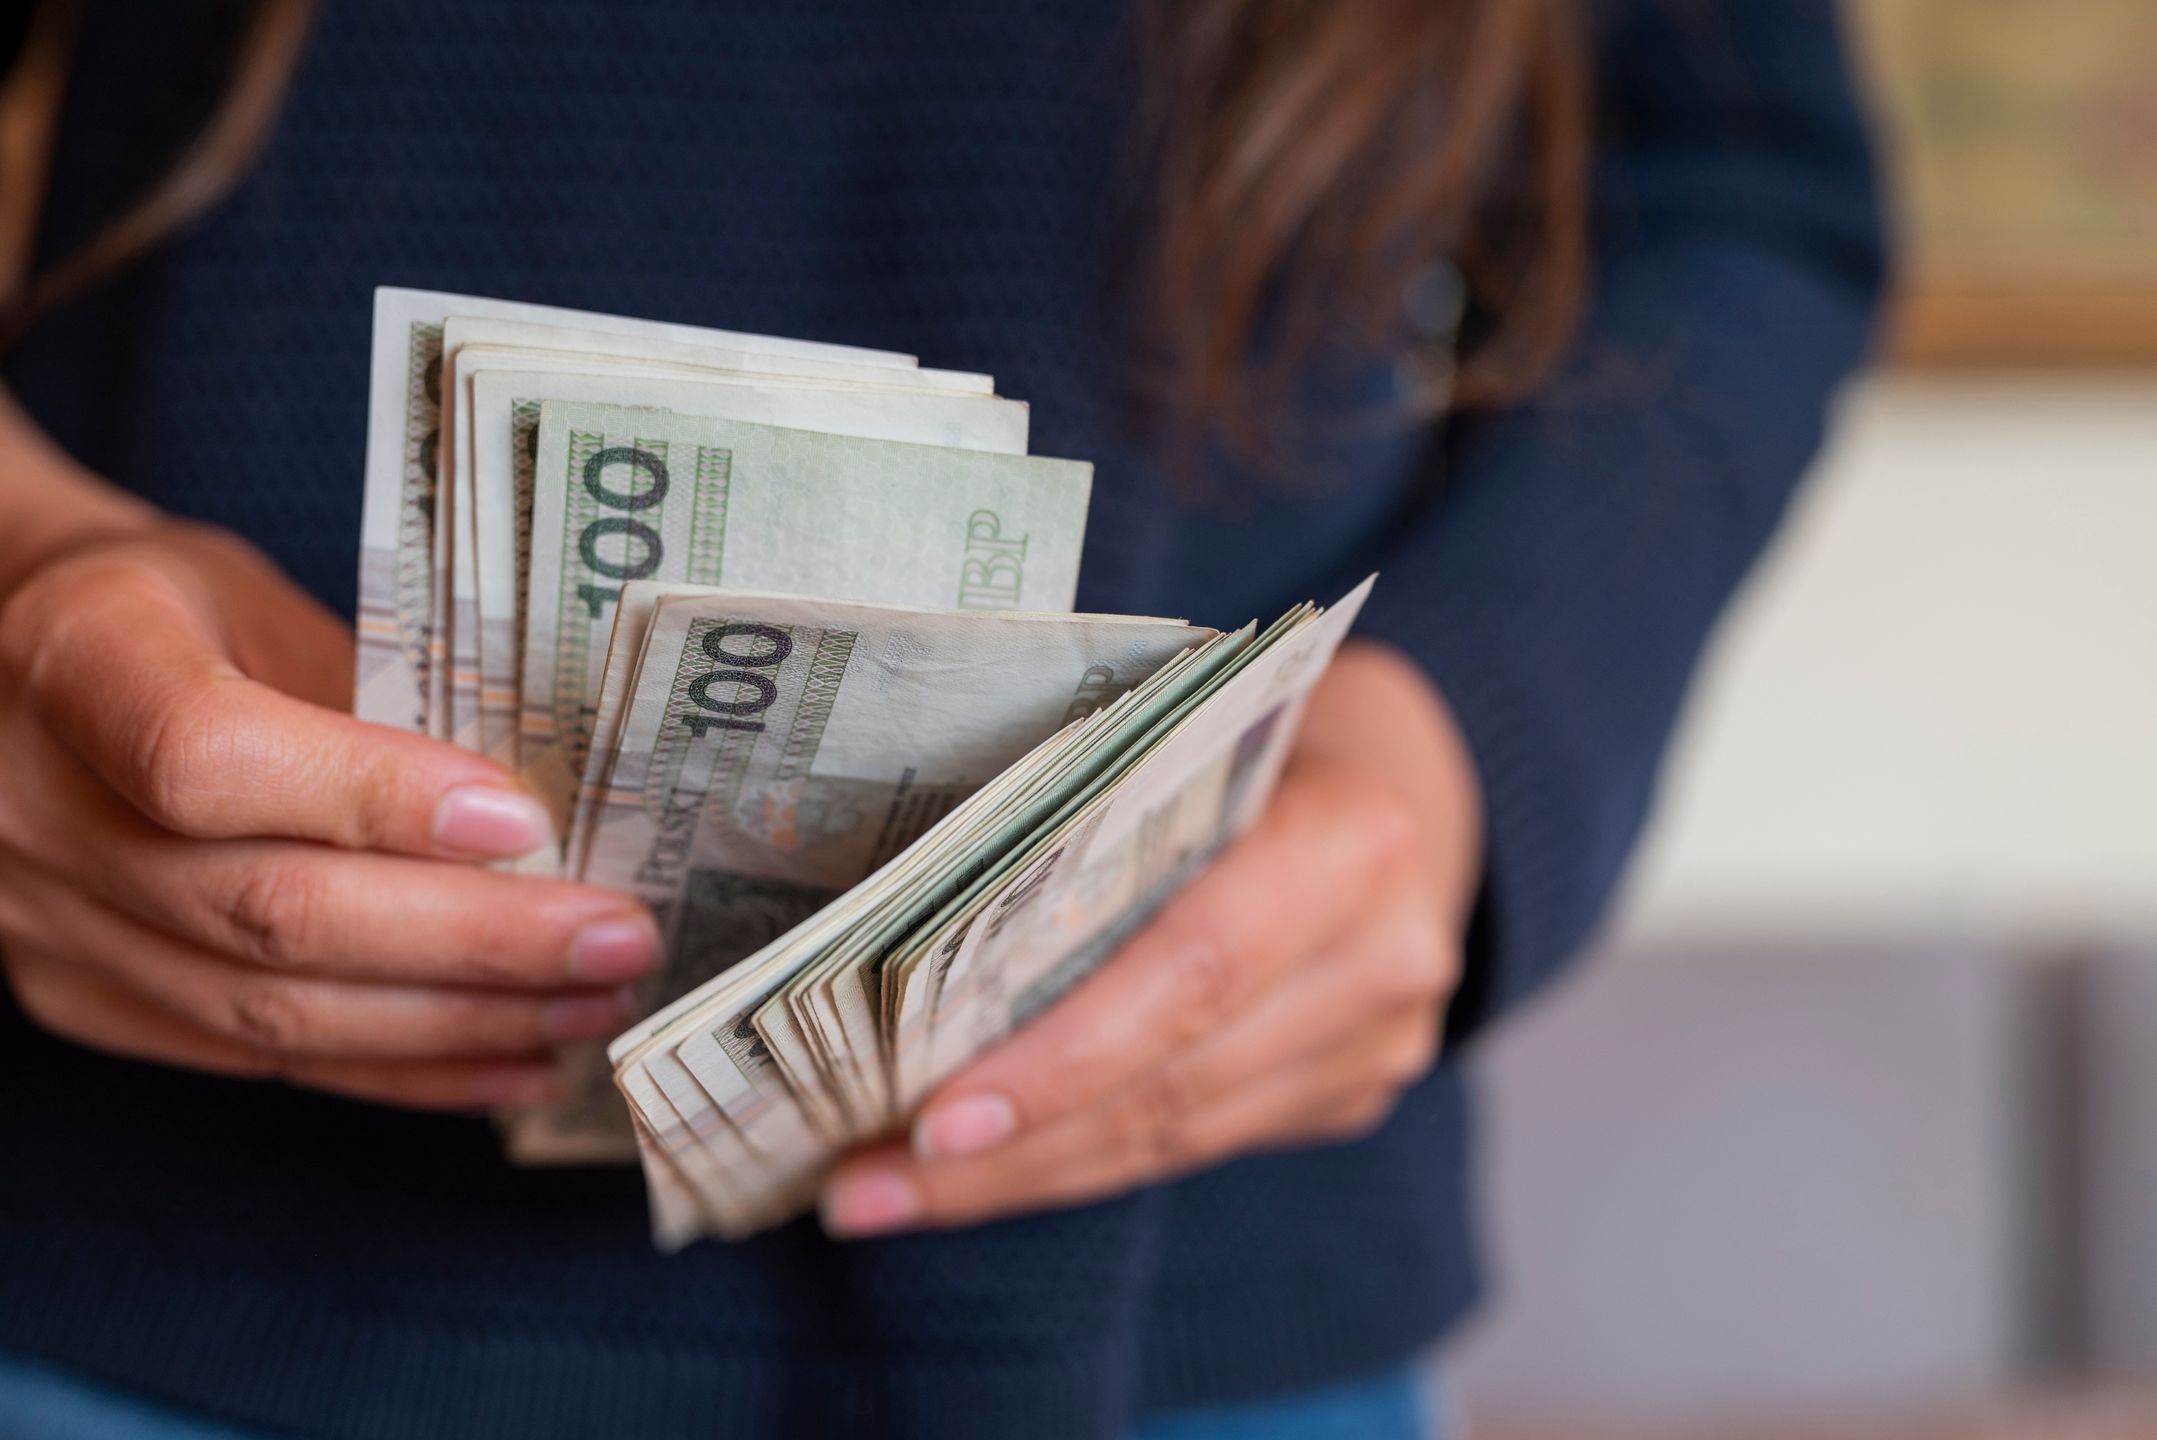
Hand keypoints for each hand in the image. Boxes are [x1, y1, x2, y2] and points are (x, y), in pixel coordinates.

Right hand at [0, 521, 661, 1108]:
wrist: (23, 662)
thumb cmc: (180, 614)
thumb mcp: (264, 600)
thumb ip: (376, 695)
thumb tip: (552, 813)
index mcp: (80, 657)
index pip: (208, 755)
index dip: (372, 799)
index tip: (522, 819)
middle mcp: (33, 802)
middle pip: (268, 908)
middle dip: (476, 940)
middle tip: (619, 943)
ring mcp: (45, 918)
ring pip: (271, 1009)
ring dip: (459, 1023)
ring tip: (592, 1009)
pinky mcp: (81, 995)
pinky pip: (257, 1055)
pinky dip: (400, 1069)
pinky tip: (512, 1061)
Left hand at [820, 640, 1482, 1235]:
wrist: (1393, 793)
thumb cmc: (1242, 745)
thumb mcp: (1186, 741)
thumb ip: (1093, 821)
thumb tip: (892, 936)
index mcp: (1349, 838)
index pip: (1194, 969)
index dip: (1064, 1056)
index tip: (930, 1118)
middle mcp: (1383, 956)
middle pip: (1174, 1083)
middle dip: (1005, 1148)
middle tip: (859, 1181)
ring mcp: (1376, 1045)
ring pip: (1172, 1140)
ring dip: (1016, 1175)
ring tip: (878, 1191)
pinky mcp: (1348, 1098)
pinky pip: (1187, 1147)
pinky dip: (1071, 1162)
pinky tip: (969, 1174)